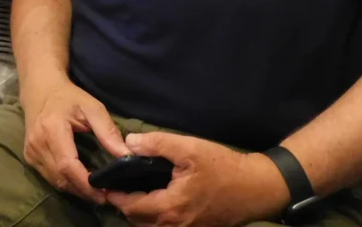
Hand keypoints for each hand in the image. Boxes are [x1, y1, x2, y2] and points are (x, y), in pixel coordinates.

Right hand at [21, 78, 129, 204]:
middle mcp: (37, 144)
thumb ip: (108, 131)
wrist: (40, 89)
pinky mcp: (29, 157)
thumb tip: (126, 155)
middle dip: (84, 191)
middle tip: (105, 196)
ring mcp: (30, 152)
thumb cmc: (68, 97)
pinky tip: (80, 181)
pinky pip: (49, 177)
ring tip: (96, 191)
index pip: (67, 165)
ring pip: (55, 182)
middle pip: (61, 178)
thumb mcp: (92, 107)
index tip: (105, 193)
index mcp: (52, 129)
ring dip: (75, 190)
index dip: (85, 184)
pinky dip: (65, 183)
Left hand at [105, 133, 289, 225]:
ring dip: (139, 212)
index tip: (104, 182)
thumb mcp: (189, 148)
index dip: (115, 195)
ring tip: (132, 191)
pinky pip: (166, 226)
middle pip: (137, 221)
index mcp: (170, 208)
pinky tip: (155, 198)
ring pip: (151, 226)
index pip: (130, 207)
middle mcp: (175, 226)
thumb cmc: (223, 167)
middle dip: (125, 204)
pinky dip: (155, 216)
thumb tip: (128, 143)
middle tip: (116, 185)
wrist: (257, 188)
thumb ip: (156, 144)